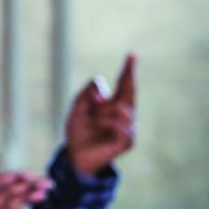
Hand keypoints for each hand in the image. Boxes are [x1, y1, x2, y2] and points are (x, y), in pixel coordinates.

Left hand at [66, 53, 136, 176]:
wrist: (75, 154)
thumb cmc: (78, 129)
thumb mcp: (77, 107)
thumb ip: (87, 93)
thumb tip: (104, 89)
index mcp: (113, 103)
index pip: (125, 84)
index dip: (129, 69)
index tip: (133, 54)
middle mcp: (124, 113)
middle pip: (129, 91)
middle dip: (123, 83)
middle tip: (102, 90)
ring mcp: (128, 127)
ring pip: (121, 108)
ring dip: (104, 111)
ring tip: (94, 119)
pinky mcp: (128, 140)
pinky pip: (123, 126)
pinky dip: (109, 123)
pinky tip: (102, 126)